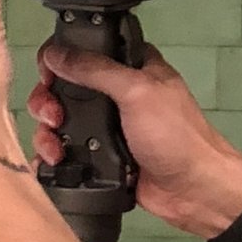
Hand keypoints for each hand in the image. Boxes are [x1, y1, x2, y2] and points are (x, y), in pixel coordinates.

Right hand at [30, 34, 241, 241]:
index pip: (86, 50)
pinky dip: (53, 155)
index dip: (61, 58)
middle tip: (52, 115)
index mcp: (131, 68)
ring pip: (60, 121)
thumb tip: (56, 54)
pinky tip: (52, 162)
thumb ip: (96, 69)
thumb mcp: (137, 92)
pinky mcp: (99, 156)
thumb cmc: (176, 136)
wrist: (194, 191)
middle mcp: (116, 94)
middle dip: (48, 100)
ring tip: (55, 146)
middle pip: (64, 87)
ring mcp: (106, 127)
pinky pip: (66, 151)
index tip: (48, 74)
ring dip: (48, 132)